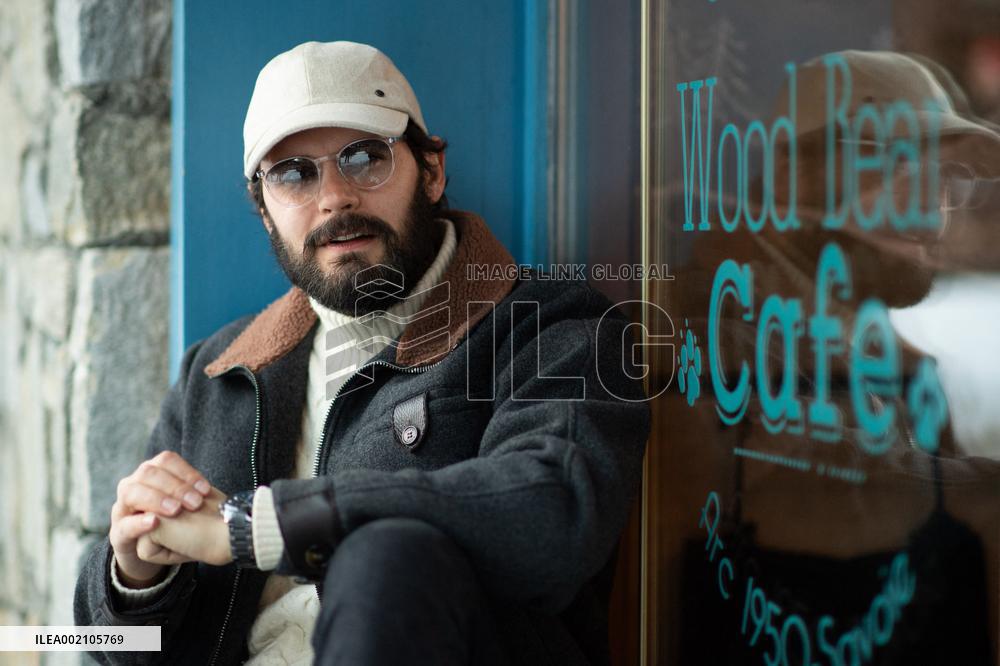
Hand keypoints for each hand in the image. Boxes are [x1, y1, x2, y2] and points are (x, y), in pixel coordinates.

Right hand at [109, 451, 212, 586]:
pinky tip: (154, 522)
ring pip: (131, 492)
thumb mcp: (186, 507)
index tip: (206, 489)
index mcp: (152, 474)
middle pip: (148, 472)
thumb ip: (194, 494)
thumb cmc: (176, 524)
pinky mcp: (118, 534)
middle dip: (175, 486)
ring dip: (156, 499)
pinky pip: (124, 525)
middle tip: (195, 502)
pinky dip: (138, 523)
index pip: (166, 460)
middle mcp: (134, 485)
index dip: (186, 472)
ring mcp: (122, 508)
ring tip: (175, 510)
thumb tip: (216, 493)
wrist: (150, 552)